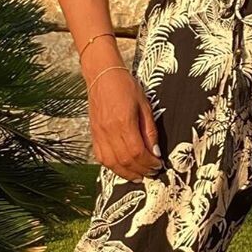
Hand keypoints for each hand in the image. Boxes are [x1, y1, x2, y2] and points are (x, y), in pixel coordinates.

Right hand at [87, 66, 164, 181]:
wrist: (102, 76)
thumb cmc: (125, 86)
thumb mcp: (144, 105)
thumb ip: (149, 130)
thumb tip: (155, 152)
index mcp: (123, 122)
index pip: (137, 152)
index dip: (149, 163)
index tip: (158, 165)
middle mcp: (109, 131)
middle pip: (125, 161)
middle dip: (140, 170)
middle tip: (151, 173)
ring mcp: (99, 134)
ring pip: (111, 163)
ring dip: (126, 173)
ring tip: (138, 176)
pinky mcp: (93, 135)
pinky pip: (101, 157)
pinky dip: (113, 166)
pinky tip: (122, 168)